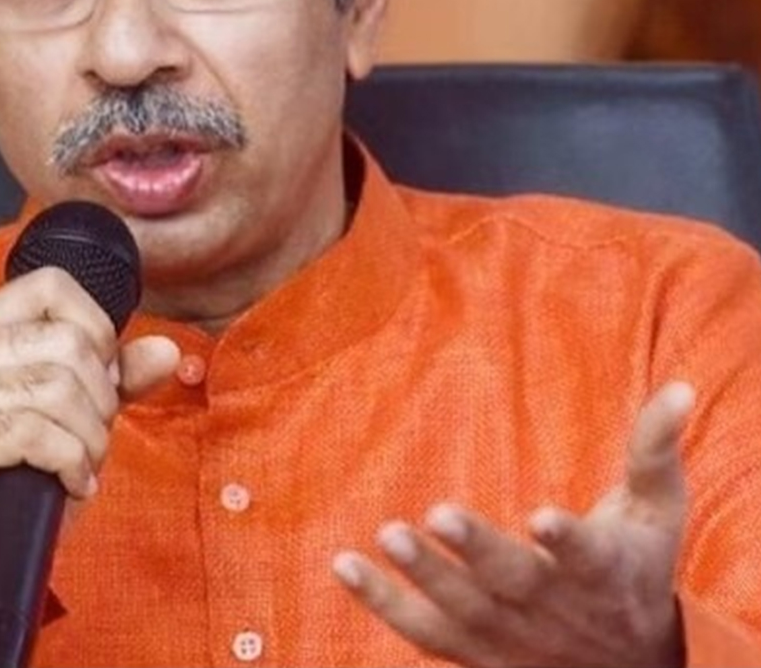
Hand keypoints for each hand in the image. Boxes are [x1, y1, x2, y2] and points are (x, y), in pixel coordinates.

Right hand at [0, 266, 178, 587]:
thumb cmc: (22, 470)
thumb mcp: (75, 408)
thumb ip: (118, 373)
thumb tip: (166, 350)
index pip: (52, 287)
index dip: (97, 331)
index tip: (102, 378)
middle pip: (66, 343)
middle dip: (100, 397)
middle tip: (91, 436)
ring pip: (58, 389)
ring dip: (90, 438)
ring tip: (82, 463)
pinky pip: (37, 434)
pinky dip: (71, 463)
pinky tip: (70, 482)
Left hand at [333, 381, 694, 667]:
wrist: (633, 667)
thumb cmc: (638, 567)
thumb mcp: (657, 512)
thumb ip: (655, 449)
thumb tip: (681, 386)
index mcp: (603, 572)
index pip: (587, 558)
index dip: (567, 541)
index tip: (543, 516)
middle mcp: (555, 610)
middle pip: (515, 584)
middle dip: (476, 552)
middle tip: (437, 514)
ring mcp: (512, 638)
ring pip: (465, 612)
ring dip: (425, 577)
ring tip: (386, 535)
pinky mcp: (476, 653)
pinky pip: (425, 633)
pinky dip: (384, 604)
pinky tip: (344, 565)